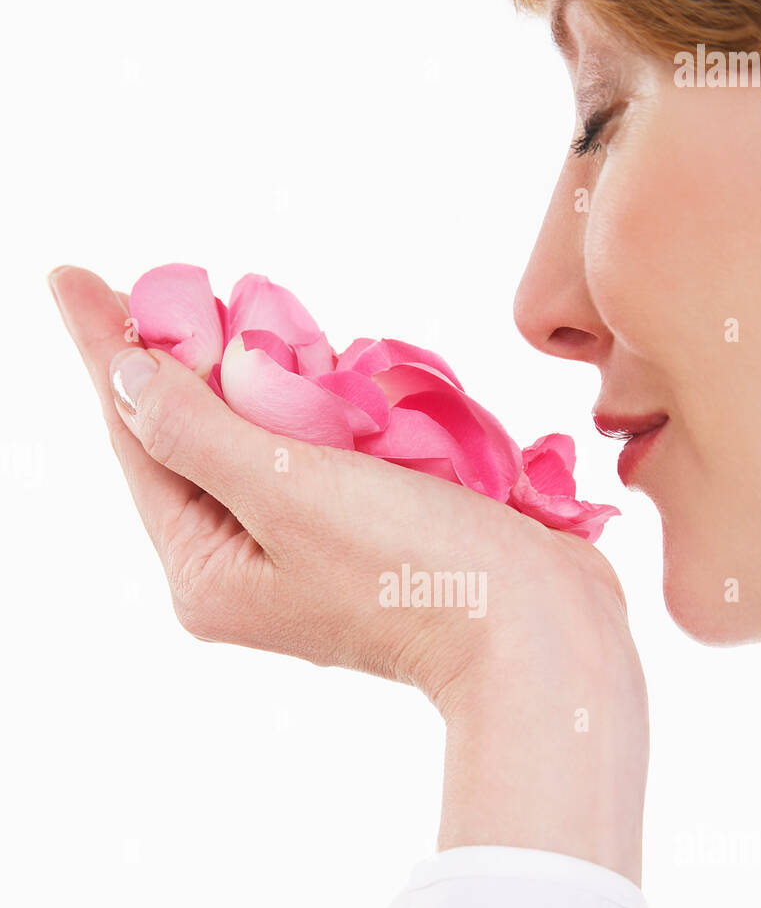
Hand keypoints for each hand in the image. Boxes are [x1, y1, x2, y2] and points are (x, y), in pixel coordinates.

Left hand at [51, 266, 647, 882]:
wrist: (541, 633)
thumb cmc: (414, 569)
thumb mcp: (287, 490)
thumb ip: (196, 428)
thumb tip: (123, 374)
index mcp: (209, 570)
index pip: (141, 439)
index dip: (108, 350)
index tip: (70, 274)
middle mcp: (247, 565)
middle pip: (195, 437)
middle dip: (194, 359)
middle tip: (185, 283)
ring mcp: (307, 551)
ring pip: (264, 437)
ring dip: (269, 377)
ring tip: (263, 321)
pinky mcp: (364, 532)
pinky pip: (321, 452)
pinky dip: (325, 407)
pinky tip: (336, 372)